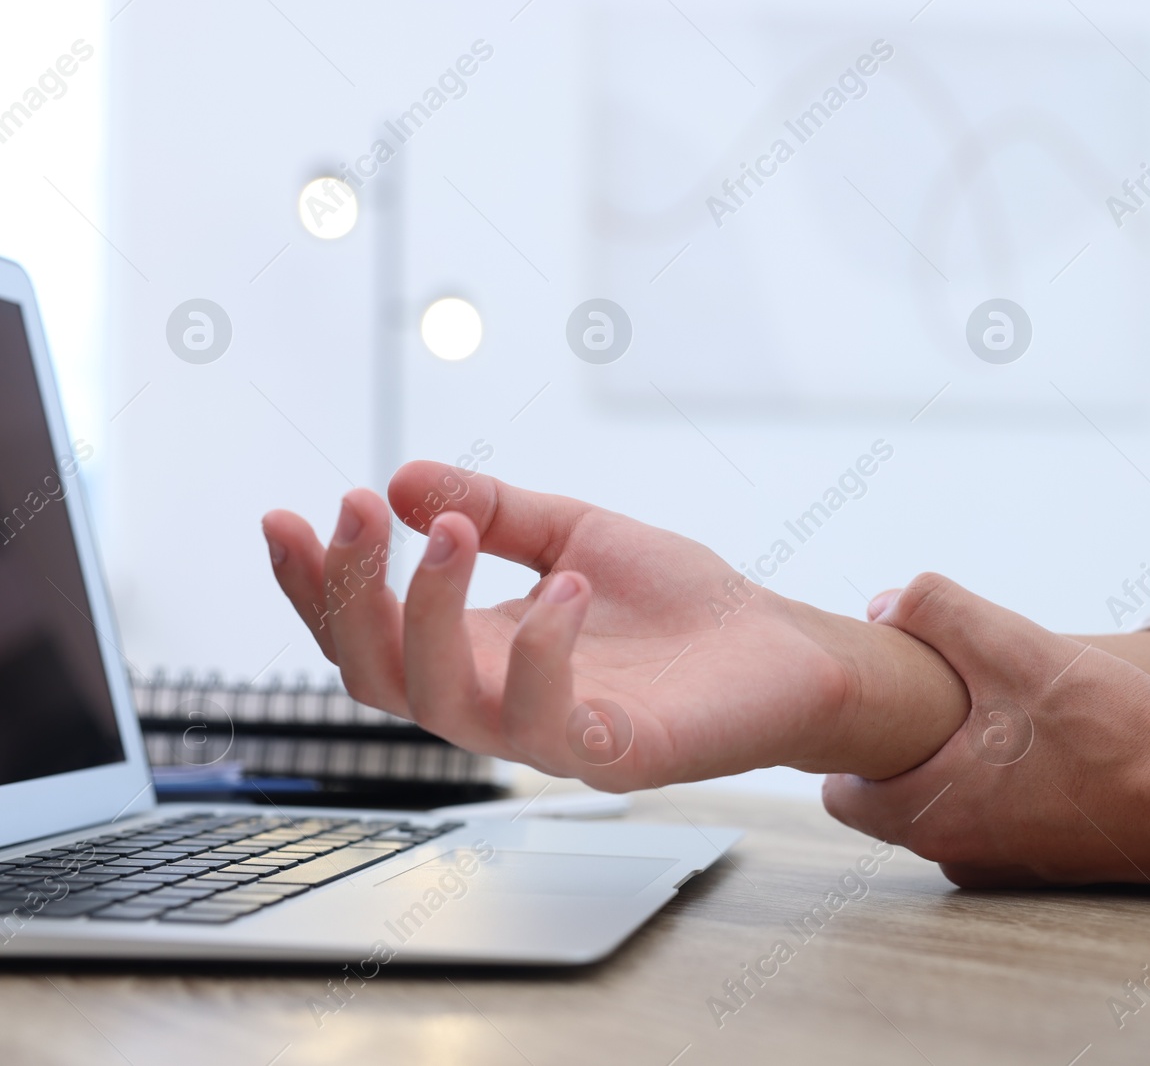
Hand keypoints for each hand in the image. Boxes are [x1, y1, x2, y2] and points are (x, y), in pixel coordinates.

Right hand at [262, 462, 967, 789]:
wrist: (781, 650)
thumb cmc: (679, 604)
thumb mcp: (575, 532)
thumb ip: (496, 513)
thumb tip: (405, 478)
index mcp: (476, 650)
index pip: (363, 635)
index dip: (313, 586)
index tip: (287, 514)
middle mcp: (496, 699)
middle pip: (374, 675)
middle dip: (347, 595)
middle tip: (353, 510)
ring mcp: (551, 734)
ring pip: (439, 704)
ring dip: (427, 613)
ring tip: (448, 533)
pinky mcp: (614, 753)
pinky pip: (547, 724)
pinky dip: (541, 652)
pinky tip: (564, 587)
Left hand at [824, 574, 1149, 887]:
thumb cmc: (1107, 729)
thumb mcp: (1011, 646)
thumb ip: (933, 611)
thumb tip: (883, 606)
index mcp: (928, 814)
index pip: (840, 793)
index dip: (855, 740)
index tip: (888, 700)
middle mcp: (956, 855)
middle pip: (896, 796)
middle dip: (913, 744)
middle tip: (953, 692)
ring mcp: (1003, 868)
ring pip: (951, 805)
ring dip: (965, 761)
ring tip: (1008, 712)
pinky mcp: (1047, 867)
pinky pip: (1000, 818)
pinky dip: (1009, 783)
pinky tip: (1049, 744)